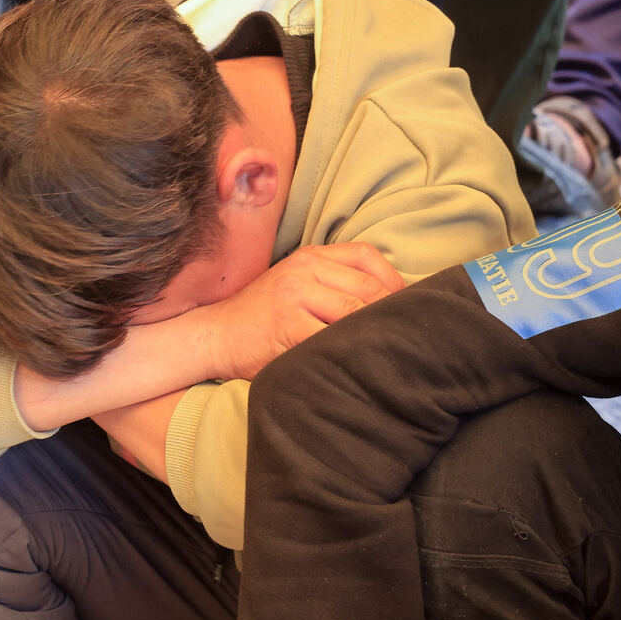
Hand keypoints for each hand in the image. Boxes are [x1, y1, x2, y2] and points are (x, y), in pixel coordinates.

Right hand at [198, 242, 402, 380]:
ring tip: (386, 352)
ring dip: (375, 334)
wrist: (214, 336)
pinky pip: (333, 338)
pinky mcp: (287, 324)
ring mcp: (294, 294)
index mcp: (310, 256)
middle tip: (405, 338)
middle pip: (367, 287)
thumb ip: (333, 284)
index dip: (394, 282)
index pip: (367, 256)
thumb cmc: (261, 318)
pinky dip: (351, 350)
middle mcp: (303, 269)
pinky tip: (358, 363)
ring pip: (355, 311)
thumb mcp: (296, 286)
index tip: (406, 307)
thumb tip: (390, 303)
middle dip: (391, 314)